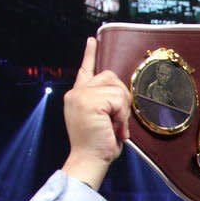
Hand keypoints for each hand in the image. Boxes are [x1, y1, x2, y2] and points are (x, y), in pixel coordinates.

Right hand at [62, 37, 131, 188]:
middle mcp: (77, 93)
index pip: (85, 70)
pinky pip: (117, 99)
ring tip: (115, 127)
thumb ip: (107, 104)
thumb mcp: (103, 120)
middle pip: (110, 77)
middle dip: (122, 98)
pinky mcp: (89, 101)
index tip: (92, 40)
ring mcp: (81, 96)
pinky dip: (121, 115)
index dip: (89, 55)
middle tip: (118, 121)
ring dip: (122, 110)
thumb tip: (121, 96)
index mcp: (78, 97)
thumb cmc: (99, 146)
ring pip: (116, 89)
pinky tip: (114, 127)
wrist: (89, 160)